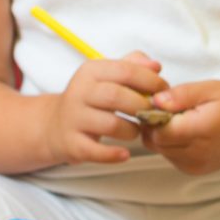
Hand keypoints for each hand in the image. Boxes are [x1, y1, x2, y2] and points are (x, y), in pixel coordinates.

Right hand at [42, 52, 166, 164]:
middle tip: (154, 114)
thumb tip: (156, 66)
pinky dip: (114, 154)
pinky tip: (124, 153)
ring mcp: (73, 119)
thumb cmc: (91, 99)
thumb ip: (132, 65)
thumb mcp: (107, 76)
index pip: (125, 71)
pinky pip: (96, 151)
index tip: (164, 92)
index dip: (151, 81)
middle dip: (143, 107)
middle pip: (117, 97)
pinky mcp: (72, 144)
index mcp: (90, 71)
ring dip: (132, 130)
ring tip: (136, 131)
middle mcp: (78, 92)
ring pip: (111, 125)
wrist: (55, 125)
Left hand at [147, 80, 219, 174]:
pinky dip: (171, 145)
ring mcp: (197, 165)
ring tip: (181, 120)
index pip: (159, 131)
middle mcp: (198, 154)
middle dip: (155, 126)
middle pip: (157, 143)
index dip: (153, 116)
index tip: (162, 103)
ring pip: (161, 151)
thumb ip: (181, 95)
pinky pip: (171, 158)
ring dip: (163, 135)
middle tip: (170, 109)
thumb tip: (155, 101)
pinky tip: (186, 132)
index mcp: (202, 131)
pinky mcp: (196, 170)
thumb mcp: (210, 89)